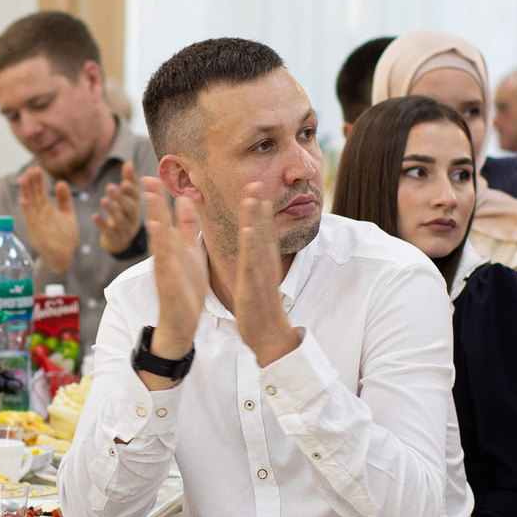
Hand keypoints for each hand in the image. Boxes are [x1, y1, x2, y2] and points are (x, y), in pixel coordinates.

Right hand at [15, 167, 78, 270]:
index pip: (40, 193)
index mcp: (46, 210)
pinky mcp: (37, 234)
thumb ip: (64, 199)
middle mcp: (39, 216)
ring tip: (22, 179)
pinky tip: (23, 201)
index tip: (36, 169)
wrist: (63, 257)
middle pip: (35, 197)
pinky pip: (31, 221)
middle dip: (32, 183)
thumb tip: (61, 182)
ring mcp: (37, 224)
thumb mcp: (67, 215)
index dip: (38, 182)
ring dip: (26, 193)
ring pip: (31, 206)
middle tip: (31, 169)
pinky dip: (27, 211)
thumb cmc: (64, 237)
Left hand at [94, 177, 143, 257]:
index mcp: (136, 205)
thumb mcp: (128, 198)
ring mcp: (125, 229)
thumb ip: (129, 181)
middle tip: (110, 187)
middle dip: (120, 197)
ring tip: (103, 200)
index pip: (136, 197)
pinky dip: (102, 224)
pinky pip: (109, 232)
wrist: (122, 241)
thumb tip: (128, 163)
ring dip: (112, 209)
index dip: (132, 190)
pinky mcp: (114, 238)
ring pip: (120, 220)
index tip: (125, 183)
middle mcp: (133, 217)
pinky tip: (94, 216)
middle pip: (129, 208)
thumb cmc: (125, 213)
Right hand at [138, 174, 207, 375]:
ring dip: (154, 215)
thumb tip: (186, 200)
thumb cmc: (187, 287)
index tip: (155, 173)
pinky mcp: (167, 279)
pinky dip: (160, 243)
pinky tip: (156, 228)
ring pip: (159, 236)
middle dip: (153, 199)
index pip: (165, 215)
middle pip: (158, 221)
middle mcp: (166, 252)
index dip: (160, 195)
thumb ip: (188, 227)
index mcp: (173, 244)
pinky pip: (163, 258)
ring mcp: (165, 265)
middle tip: (145, 177)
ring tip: (150, 194)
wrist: (182, 321)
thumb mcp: (191, 251)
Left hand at [232, 185, 302, 366]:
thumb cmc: (260, 306)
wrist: (268, 334)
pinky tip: (248, 232)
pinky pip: (252, 265)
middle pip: (263, 230)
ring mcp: (260, 275)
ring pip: (258, 244)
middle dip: (259, 206)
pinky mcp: (252, 288)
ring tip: (253, 199)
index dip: (259, 208)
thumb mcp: (258, 277)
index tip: (255, 185)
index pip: (262, 230)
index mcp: (263, 261)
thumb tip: (255, 243)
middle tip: (256, 181)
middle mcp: (264, 264)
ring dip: (256, 220)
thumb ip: (257, 259)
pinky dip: (251, 248)